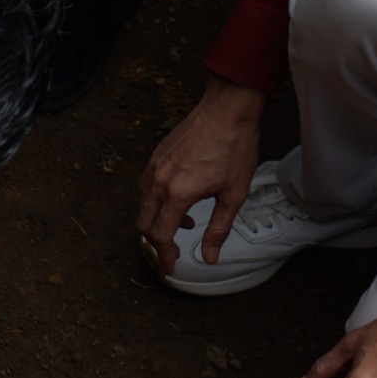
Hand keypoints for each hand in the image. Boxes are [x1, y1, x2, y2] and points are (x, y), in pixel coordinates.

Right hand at [137, 75, 265, 276]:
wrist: (227, 110)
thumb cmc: (234, 147)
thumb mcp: (233, 195)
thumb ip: (218, 229)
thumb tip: (209, 257)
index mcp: (178, 194)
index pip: (161, 235)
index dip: (164, 256)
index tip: (170, 268)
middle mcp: (159, 181)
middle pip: (144, 223)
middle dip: (155, 243)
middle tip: (171, 253)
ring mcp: (154, 166)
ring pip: (142, 204)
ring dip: (156, 221)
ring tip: (183, 223)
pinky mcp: (156, 156)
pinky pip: (145, 186)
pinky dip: (155, 201)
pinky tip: (178, 199)